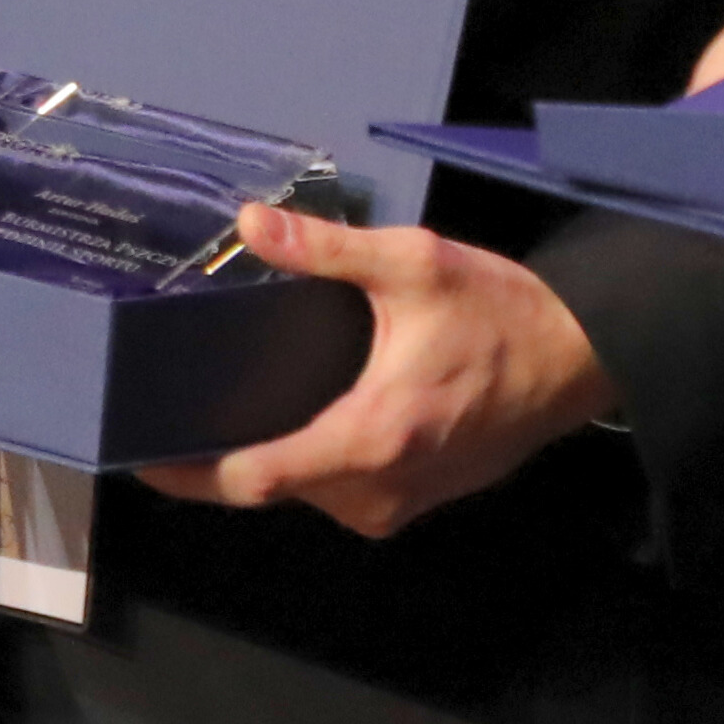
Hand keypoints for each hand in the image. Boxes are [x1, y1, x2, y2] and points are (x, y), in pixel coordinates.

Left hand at [137, 206, 613, 537]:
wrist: (584, 356)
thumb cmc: (500, 312)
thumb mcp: (413, 264)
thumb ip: (327, 249)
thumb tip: (251, 222)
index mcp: (370, 437)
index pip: (257, 478)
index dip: (190, 474)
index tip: (138, 454)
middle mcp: (381, 487)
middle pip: (273, 489)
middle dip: (217, 460)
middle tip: (161, 413)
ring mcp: (404, 502)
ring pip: (309, 493)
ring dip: (267, 460)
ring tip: (210, 413)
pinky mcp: (421, 497)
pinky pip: (344, 491)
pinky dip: (309, 463)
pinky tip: (282, 420)